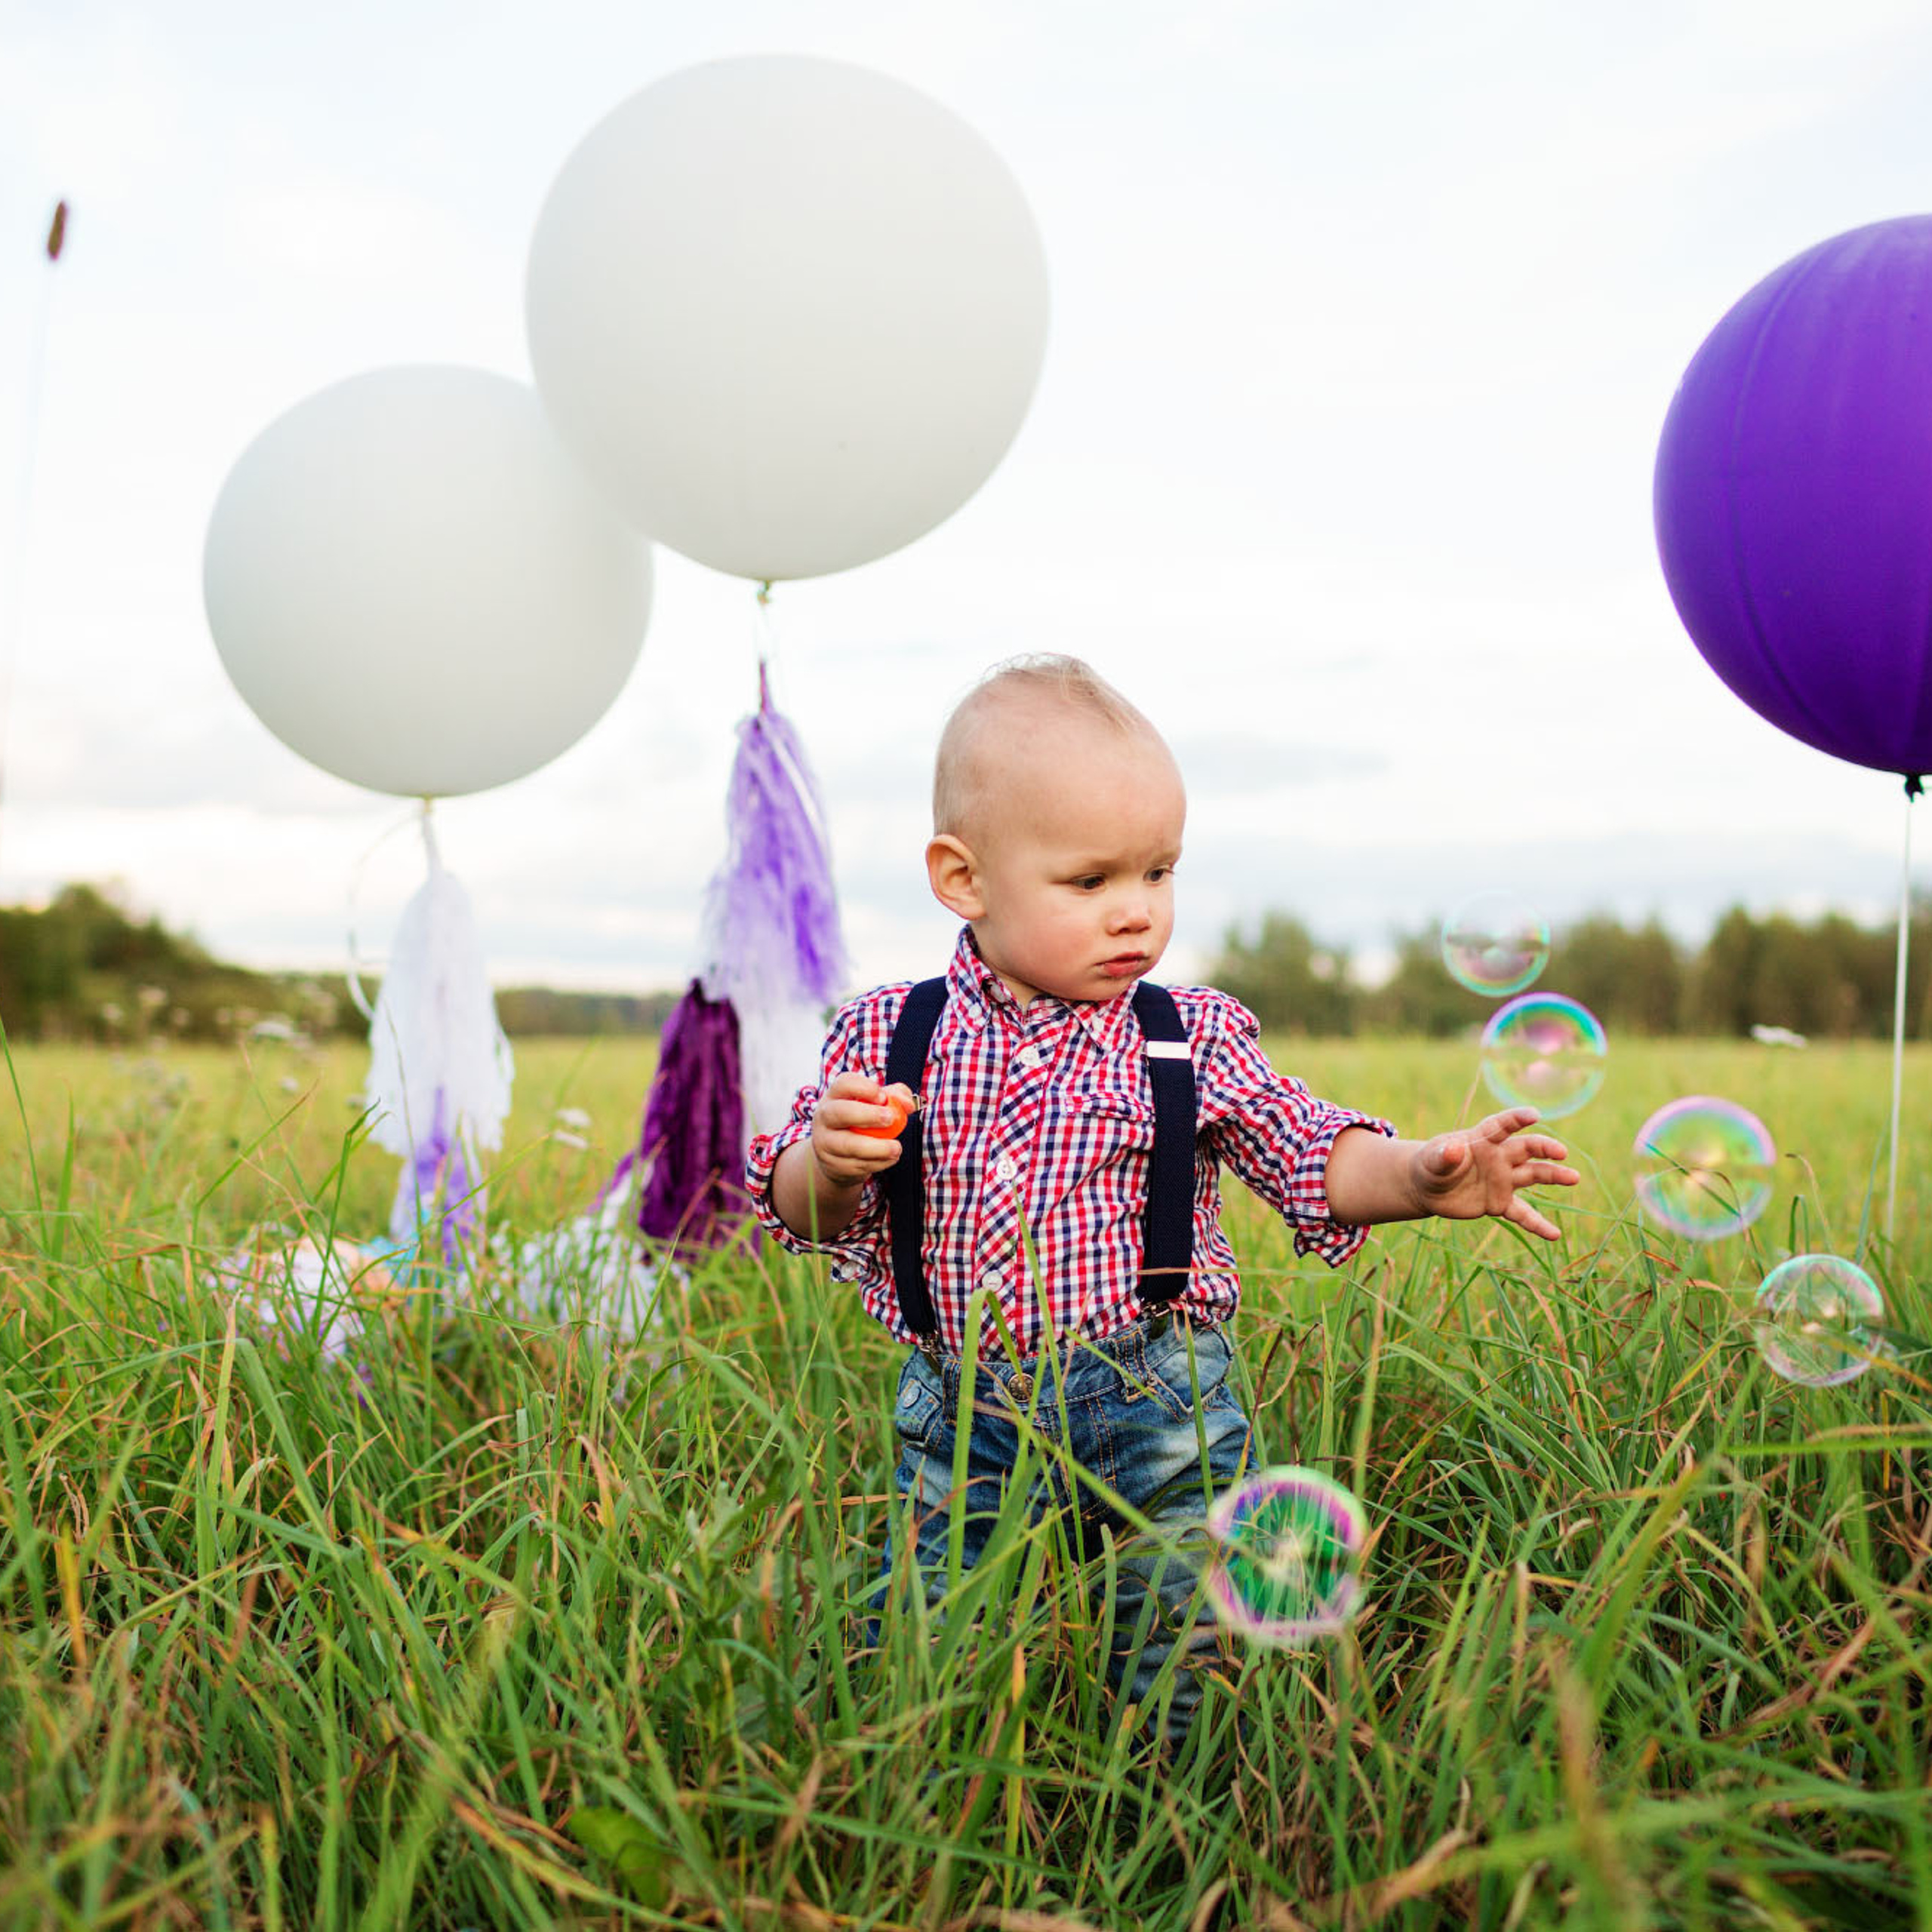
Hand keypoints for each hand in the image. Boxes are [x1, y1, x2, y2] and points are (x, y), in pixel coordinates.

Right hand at [809, 1073, 919, 1190]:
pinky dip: (878, 1163)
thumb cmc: (859, 1122)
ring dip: (877, 1148)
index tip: (883, 1097)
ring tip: (896, 1148)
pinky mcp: (832, 1164)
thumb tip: (907, 1105)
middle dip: (868, 1115)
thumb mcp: (874, 1104)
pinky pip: (857, 1165)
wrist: (836, 1154)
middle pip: (840, 1112)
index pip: (844, 1083)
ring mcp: (826, 1142)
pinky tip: (889, 1158)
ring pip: (849, 1145)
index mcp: (835, 1095)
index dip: (864, 1088)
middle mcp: (825, 1116)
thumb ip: (895, 1097)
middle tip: (890, 1119)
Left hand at [1411, 1107, 1579, 1239]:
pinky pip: (1522, 1214)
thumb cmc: (1432, 1164)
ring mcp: (1503, 1180)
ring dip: (1553, 1176)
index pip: (1501, 1126)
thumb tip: (1454, 1149)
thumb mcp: (1432, 1160)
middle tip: (1562, 1152)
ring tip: (1573, 1177)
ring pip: (1533, 1175)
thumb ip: (1444, 1155)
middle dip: (1544, 1149)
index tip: (1533, 1115)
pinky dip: (1537, 1224)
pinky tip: (1554, 1235)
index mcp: (1482, 1140)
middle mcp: (1499, 1157)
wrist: (1429, 1188)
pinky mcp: (1500, 1203)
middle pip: (1526, 1148)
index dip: (1516, 1119)